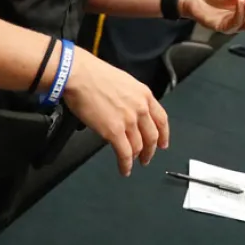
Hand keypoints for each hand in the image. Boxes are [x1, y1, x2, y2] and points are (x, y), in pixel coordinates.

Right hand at [62, 47, 168, 176]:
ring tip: (133, 163)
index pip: (161, 119)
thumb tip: (131, 110)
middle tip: (147, 157)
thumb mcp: (125, 83)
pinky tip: (124, 169)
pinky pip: (125, 153)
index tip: (162, 142)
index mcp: (144, 94)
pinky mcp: (114, 131)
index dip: (164, 134)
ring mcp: (129, 120)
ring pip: (139, 146)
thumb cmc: (96, 76)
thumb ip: (133, 98)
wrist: (80, 76)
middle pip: (152, 135)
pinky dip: (126, 164)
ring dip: (137, 157)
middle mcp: (140, 108)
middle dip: (151, 150)